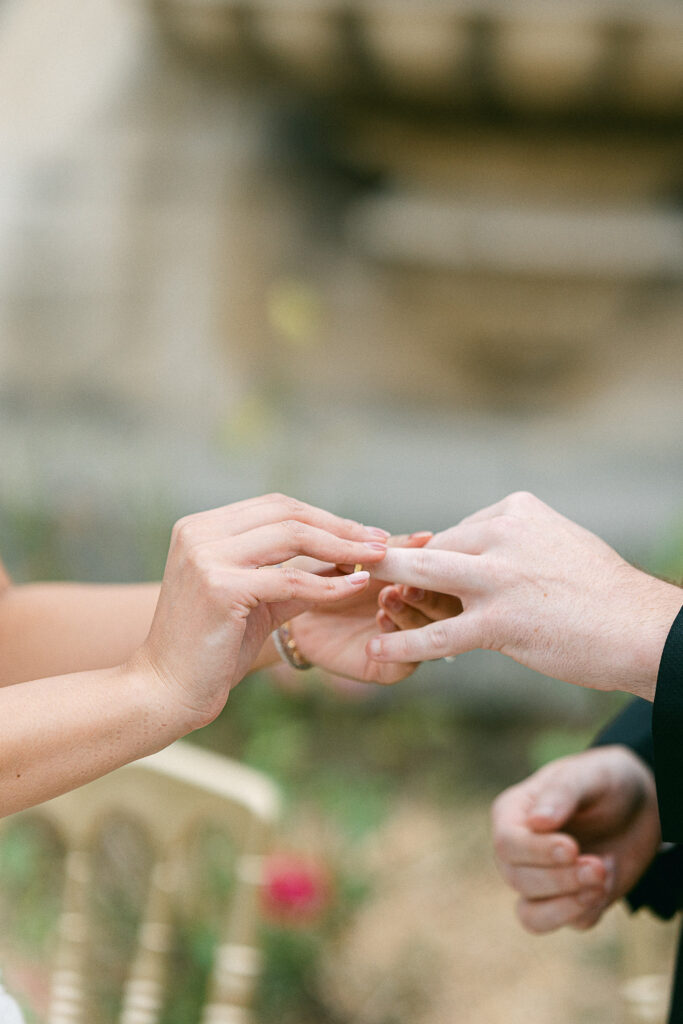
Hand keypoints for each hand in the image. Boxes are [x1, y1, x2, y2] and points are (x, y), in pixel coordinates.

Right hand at [132, 494, 390, 728]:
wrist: (166, 690)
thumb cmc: (212, 648)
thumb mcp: (257, 600)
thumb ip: (295, 574)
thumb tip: (347, 557)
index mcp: (202, 527)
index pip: (275, 507)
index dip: (324, 516)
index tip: (365, 532)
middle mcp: (199, 533)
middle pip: (286, 514)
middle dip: (340, 526)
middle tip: (382, 541)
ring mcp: (206, 557)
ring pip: (292, 537)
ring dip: (342, 545)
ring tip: (379, 557)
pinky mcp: (218, 587)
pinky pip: (290, 579)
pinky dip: (329, 582)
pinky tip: (355, 586)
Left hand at [286, 533, 432, 684]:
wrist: (291, 606)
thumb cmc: (328, 572)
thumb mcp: (362, 558)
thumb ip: (393, 551)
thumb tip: (427, 537)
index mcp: (421, 585)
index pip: (447, 581)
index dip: (439, 569)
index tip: (423, 556)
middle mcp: (420, 615)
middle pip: (446, 610)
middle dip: (429, 595)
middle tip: (406, 585)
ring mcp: (409, 643)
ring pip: (431, 636)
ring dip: (411, 613)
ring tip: (386, 597)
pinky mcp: (391, 669)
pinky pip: (408, 663)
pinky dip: (399, 642)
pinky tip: (381, 621)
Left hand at [366, 491, 682, 699]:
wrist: (640, 629)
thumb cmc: (601, 593)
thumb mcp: (557, 544)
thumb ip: (515, 542)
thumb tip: (480, 547)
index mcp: (516, 511)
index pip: (457, 532)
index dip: (433, 558)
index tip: (414, 577)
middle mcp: (504, 535)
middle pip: (434, 547)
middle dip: (397, 563)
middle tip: (360, 572)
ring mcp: (499, 577)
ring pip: (424, 576)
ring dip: (385, 586)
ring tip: (353, 595)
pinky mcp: (500, 621)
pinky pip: (439, 632)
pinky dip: (404, 642)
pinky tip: (377, 650)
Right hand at [491, 745, 660, 932]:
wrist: (638, 805)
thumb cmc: (604, 781)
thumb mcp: (587, 776)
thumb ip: (562, 794)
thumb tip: (536, 822)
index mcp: (511, 814)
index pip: (507, 844)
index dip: (537, 852)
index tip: (573, 848)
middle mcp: (518, 851)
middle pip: (519, 880)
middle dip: (562, 879)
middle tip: (598, 865)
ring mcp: (540, 880)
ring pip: (532, 915)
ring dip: (569, 905)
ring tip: (602, 880)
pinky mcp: (569, 902)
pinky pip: (571, 923)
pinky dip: (591, 908)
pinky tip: (608, 878)